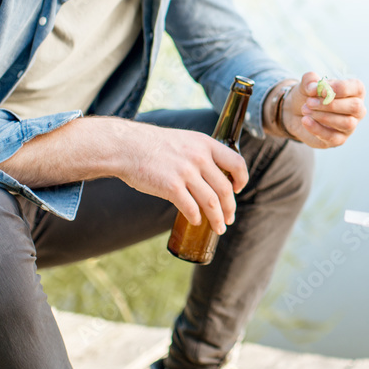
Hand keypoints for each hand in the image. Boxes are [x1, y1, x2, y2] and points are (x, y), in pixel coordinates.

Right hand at [118, 121, 248, 235]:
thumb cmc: (154, 145)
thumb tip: (214, 175)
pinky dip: (196, 218)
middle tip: (229, 219)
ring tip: (219, 227)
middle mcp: (199, 157)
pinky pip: (190, 208)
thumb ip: (201, 153)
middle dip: (230, 208)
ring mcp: (186, 172)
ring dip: (217, 219)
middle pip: (225, 189)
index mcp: (205, 144)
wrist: (127, 146)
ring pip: (211, 202)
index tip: (237, 190)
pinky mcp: (171, 186)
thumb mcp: (185, 140)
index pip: (237, 163)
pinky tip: (195, 221)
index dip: (242, 179)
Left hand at [284, 71, 365, 148]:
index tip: (320, 90)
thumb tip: (313, 88)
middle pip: (355, 107)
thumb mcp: (307, 84)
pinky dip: (317, 128)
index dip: (340, 88)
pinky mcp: (339, 140)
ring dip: (323, 116)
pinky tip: (305, 120)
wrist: (296, 113)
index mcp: (354, 92)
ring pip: (346, 123)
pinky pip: (332, 137)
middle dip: (331, 104)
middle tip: (309, 102)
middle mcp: (357, 110)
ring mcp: (350, 126)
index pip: (357, 88)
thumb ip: (310, 80)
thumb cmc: (309, 95)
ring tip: (305, 110)